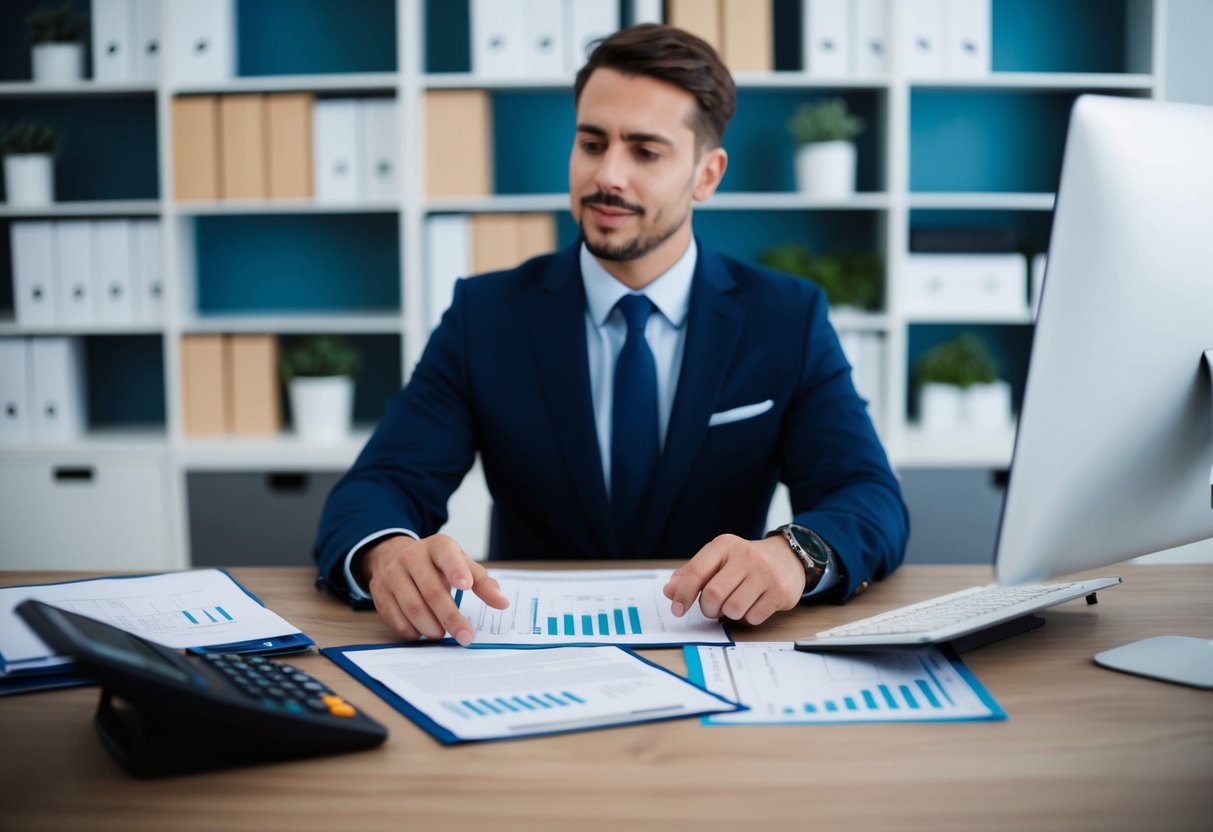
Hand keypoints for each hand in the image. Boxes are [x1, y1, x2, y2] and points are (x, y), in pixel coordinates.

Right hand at [358, 534, 508, 645]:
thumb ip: (482, 582)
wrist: (393, 556)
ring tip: (443, 635)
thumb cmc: (437, 564)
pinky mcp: (380, 593)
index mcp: (437, 546)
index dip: (456, 570)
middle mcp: (412, 557)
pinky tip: (423, 633)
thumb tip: (502, 603)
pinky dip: (412, 631)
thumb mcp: (461, 564)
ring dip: (431, 627)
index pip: (447, 556)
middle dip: (451, 617)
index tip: (466, 586)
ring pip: (412, 607)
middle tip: (465, 636)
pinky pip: (396, 618)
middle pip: (432, 591)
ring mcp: (392, 575)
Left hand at [662, 534, 806, 625]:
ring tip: (735, 604)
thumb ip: (693, 574)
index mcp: (724, 545)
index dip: (683, 594)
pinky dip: (748, 618)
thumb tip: (669, 591)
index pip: (696, 572)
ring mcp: (765, 573)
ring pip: (733, 609)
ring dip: (729, 615)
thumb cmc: (746, 562)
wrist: (788, 556)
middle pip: (713, 595)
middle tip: (713, 608)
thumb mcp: (718, 559)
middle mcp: (746, 556)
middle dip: (708, 609)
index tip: (677, 610)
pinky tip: (753, 605)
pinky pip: (753, 617)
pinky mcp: (780, 591)